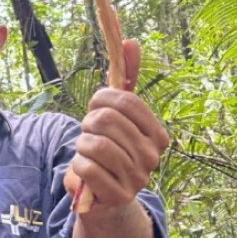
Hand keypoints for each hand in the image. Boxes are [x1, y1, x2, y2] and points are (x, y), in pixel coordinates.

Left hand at [64, 40, 168, 210]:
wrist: (103, 196)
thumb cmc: (109, 148)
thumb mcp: (116, 115)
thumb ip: (125, 78)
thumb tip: (130, 41)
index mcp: (157, 134)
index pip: (124, 100)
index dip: (100, 100)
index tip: (95, 108)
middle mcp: (153, 156)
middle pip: (105, 120)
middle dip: (87, 125)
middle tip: (90, 136)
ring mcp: (138, 178)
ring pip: (93, 144)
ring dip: (81, 146)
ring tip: (87, 153)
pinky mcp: (118, 196)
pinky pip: (87, 168)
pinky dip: (78, 166)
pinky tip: (85, 171)